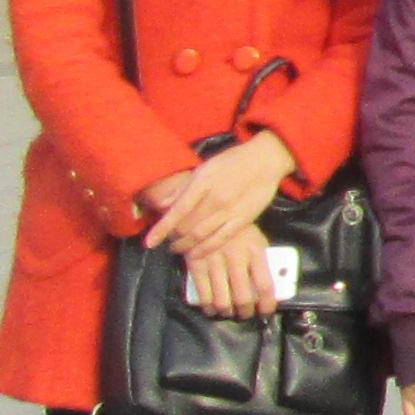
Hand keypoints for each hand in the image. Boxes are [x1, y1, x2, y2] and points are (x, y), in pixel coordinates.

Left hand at [141, 128, 293, 255]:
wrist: (265, 161)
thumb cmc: (231, 161)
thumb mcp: (204, 168)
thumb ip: (183, 187)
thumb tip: (161, 204)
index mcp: (203, 183)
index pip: (177, 211)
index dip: (161, 229)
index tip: (149, 242)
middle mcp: (215, 199)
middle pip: (186, 226)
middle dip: (172, 237)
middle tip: (167, 240)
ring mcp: (229, 211)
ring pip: (200, 236)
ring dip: (185, 246)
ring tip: (177, 248)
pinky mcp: (243, 221)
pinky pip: (220, 240)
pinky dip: (204, 250)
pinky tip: (195, 254)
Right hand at [177, 227, 277, 319]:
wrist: (203, 210)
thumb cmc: (235, 229)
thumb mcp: (255, 239)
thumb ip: (262, 260)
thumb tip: (270, 288)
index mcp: (255, 250)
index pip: (265, 284)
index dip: (267, 304)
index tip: (266, 313)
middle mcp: (236, 257)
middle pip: (243, 297)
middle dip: (245, 312)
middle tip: (245, 315)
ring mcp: (215, 261)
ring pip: (223, 299)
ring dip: (226, 311)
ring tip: (228, 312)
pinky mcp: (196, 264)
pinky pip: (203, 293)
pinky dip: (208, 306)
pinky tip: (211, 309)